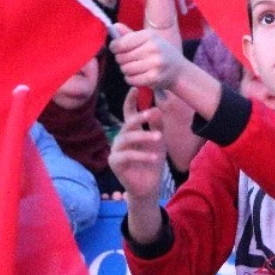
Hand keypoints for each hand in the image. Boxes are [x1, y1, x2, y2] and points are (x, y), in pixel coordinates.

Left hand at [109, 23, 186, 90]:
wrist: (179, 70)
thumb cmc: (160, 52)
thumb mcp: (148, 39)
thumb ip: (130, 35)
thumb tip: (114, 26)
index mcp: (149, 36)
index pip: (121, 43)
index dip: (114, 47)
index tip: (115, 49)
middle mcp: (153, 48)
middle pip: (122, 57)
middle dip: (121, 60)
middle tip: (127, 60)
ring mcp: (155, 63)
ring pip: (125, 69)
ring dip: (126, 70)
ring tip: (134, 68)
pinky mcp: (154, 78)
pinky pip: (131, 79)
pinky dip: (130, 79)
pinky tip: (137, 76)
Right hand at [109, 88, 166, 202]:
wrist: (149, 186)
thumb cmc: (152, 162)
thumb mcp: (159, 142)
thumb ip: (157, 126)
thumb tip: (156, 109)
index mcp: (131, 131)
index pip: (128, 112)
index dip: (131, 100)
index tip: (136, 88)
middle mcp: (121, 138)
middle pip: (128, 124)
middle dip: (140, 117)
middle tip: (152, 112)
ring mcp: (116, 150)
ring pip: (128, 139)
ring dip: (144, 136)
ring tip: (159, 137)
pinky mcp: (115, 163)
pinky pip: (127, 156)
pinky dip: (142, 156)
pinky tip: (154, 157)